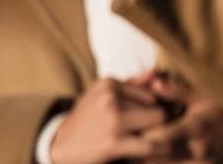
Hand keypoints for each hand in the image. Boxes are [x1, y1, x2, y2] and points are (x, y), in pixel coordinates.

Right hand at [50, 78, 167, 163]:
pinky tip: (162, 150)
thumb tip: (156, 73)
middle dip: (158, 120)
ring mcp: (113, 119)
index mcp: (109, 84)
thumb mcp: (101, 95)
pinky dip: (160, 149)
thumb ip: (130, 84)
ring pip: (158, 121)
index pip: (150, 92)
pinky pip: (150, 144)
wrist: (59, 146)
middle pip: (156, 105)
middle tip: (159, 131)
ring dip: (162, 133)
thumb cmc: (86, 119)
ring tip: (163, 141)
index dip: (154, 108)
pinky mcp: (114, 142)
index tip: (154, 120)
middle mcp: (111, 98)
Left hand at [137, 75, 222, 163]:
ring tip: (137, 148)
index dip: (140, 134)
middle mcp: (196, 151)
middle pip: (155, 158)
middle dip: (139, 150)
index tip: (129, 126)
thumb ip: (178, 91)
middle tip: (127, 139)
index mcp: (196, 128)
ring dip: (148, 158)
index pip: (157, 138)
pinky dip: (160, 162)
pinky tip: (153, 155)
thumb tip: (153, 84)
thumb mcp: (205, 96)